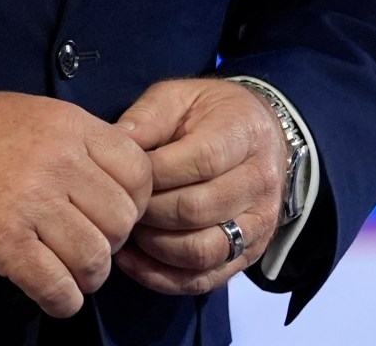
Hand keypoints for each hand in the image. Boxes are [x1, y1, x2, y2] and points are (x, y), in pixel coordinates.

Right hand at [0, 91, 152, 318]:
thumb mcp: (29, 115)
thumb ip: (76, 140)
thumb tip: (118, 175)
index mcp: (68, 126)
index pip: (139, 174)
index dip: (132, 203)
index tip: (107, 215)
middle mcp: (57, 161)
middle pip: (122, 222)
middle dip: (107, 243)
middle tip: (79, 245)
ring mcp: (31, 202)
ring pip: (95, 260)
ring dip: (84, 276)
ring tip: (63, 270)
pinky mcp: (5, 242)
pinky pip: (58, 288)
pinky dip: (61, 301)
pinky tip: (48, 292)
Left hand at [112, 78, 287, 294]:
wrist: (260, 135)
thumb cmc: (211, 113)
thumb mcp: (179, 97)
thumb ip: (148, 117)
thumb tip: (114, 141)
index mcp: (243, 136)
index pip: (199, 162)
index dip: (152, 173)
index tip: (120, 172)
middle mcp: (259, 184)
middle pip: (195, 210)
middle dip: (146, 210)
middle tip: (116, 203)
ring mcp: (258, 224)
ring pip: (200, 251)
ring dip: (152, 246)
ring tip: (125, 228)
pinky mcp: (249, 254)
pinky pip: (204, 279)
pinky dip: (162, 276)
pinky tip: (133, 259)